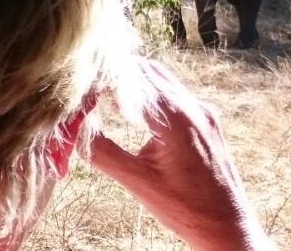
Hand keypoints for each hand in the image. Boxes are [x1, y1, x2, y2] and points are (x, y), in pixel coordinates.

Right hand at [88, 60, 271, 250]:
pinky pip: (173, 94)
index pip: (131, 80)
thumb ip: (101, 150)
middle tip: (85, 90)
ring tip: (102, 98)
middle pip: (146, 70)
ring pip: (161, 79)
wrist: (227, 226)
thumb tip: (71, 128)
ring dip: (131, 83)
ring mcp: (203, 112)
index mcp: (177, 120)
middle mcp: (194, 108)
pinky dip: (148, 95)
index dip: (100, 80)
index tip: (76, 91)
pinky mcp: (206, 121)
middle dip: (113, 75)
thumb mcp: (136, 180)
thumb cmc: (184, 208)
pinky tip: (130, 112)